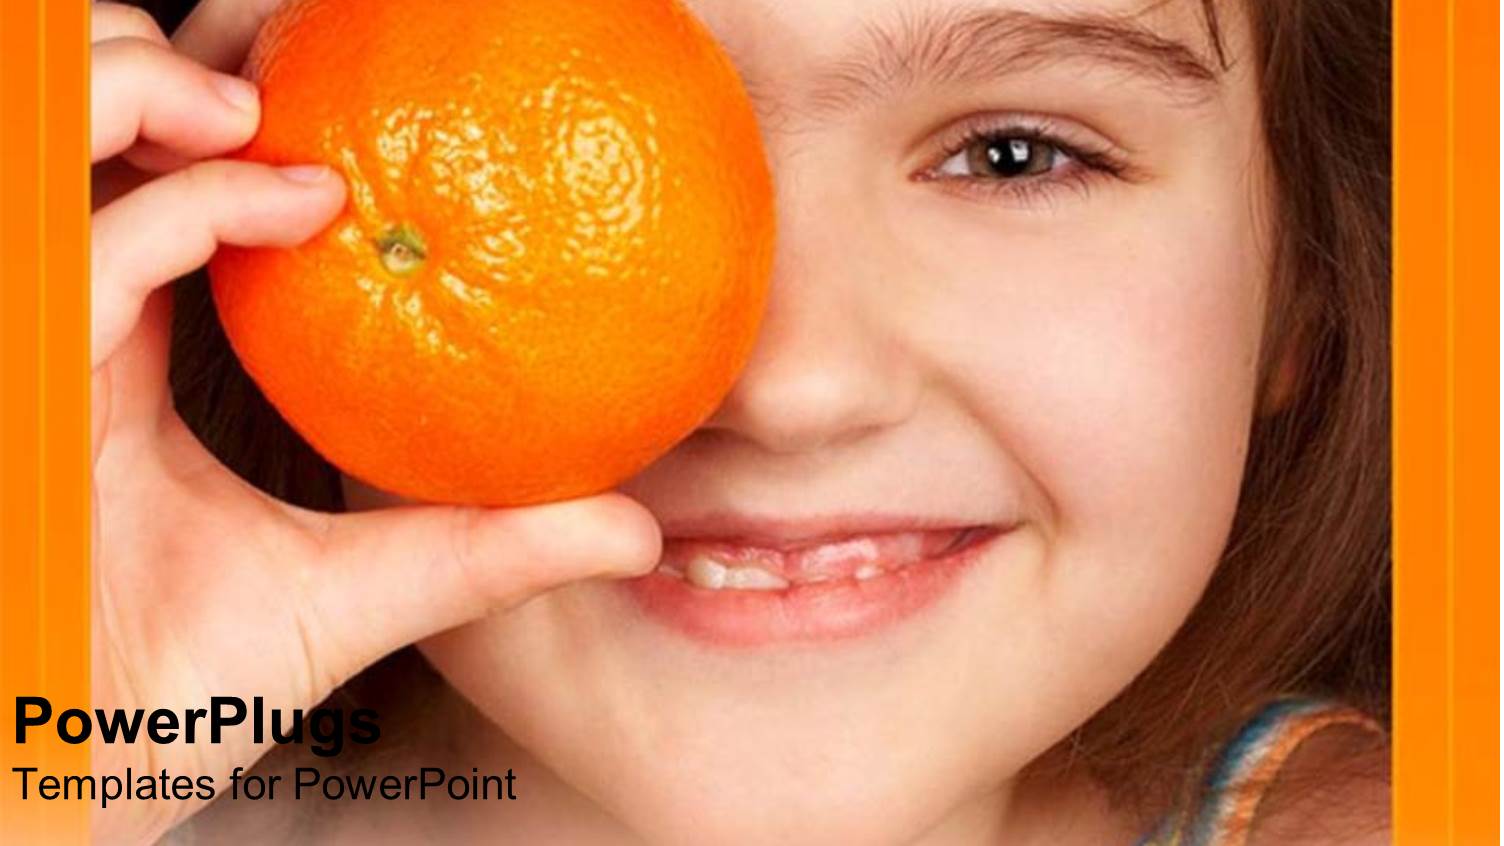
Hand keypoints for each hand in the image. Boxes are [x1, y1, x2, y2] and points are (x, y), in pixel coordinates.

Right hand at [89, 3, 659, 840]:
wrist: (87, 774)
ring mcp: (35, 345)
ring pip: (46, 140)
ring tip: (261, 109)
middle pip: (62, 129)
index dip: (196, 128)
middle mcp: (64, 328)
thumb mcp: (365, 589)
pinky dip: (192, 205)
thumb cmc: (188, 685)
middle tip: (265, 83)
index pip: (131, 192)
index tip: (335, 142)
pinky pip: (93, 247)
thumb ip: (484, 546)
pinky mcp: (22, 382)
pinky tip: (293, 205)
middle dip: (140, 65)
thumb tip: (633, 530)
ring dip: (146, 86)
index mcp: (111, 352)